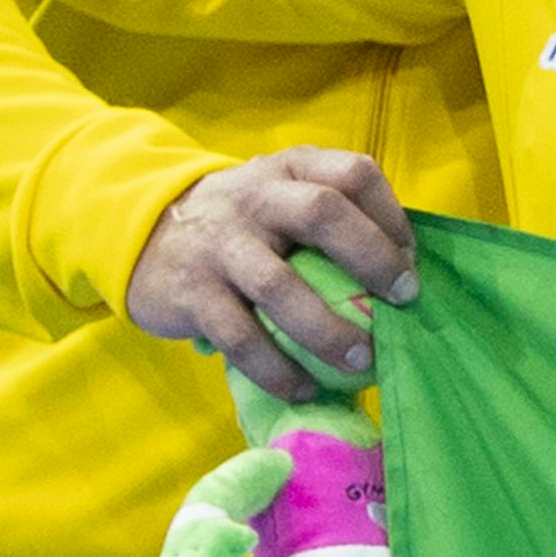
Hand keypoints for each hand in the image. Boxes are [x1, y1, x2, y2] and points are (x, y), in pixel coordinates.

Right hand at [124, 149, 418, 402]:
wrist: (145, 236)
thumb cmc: (244, 225)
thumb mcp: (282, 196)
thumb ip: (332, 214)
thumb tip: (406, 269)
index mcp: (290, 169)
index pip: (354, 173)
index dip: (392, 216)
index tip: (410, 259)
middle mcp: (255, 197)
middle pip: (323, 213)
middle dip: (373, 259)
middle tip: (405, 300)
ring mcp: (220, 244)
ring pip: (279, 285)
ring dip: (328, 330)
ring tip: (363, 361)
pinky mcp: (192, 293)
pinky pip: (241, 338)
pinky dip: (277, 369)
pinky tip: (304, 387)